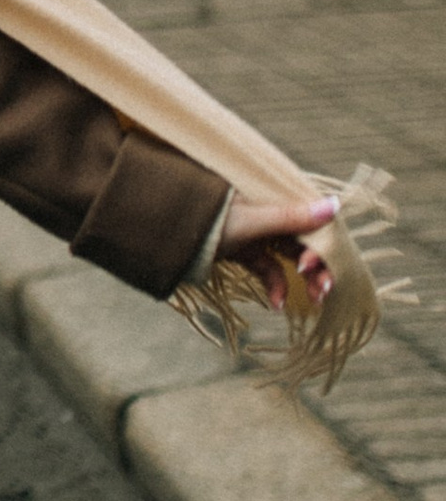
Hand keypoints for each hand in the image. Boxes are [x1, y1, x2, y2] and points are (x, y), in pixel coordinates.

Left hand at [219, 195, 340, 312]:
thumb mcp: (251, 220)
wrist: (167, 233)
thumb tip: (334, 205)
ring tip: (315, 301)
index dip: (324, 243)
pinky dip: (275, 285)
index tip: (317, 265)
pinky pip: (268, 269)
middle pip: (306, 241)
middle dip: (319, 267)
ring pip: (291, 258)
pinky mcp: (246, 252)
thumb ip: (290, 217)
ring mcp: (258, 234)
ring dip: (304, 280)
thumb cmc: (209, 218)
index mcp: (275, 197)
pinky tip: (276, 303)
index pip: (313, 219)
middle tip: (326, 291)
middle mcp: (271, 213)